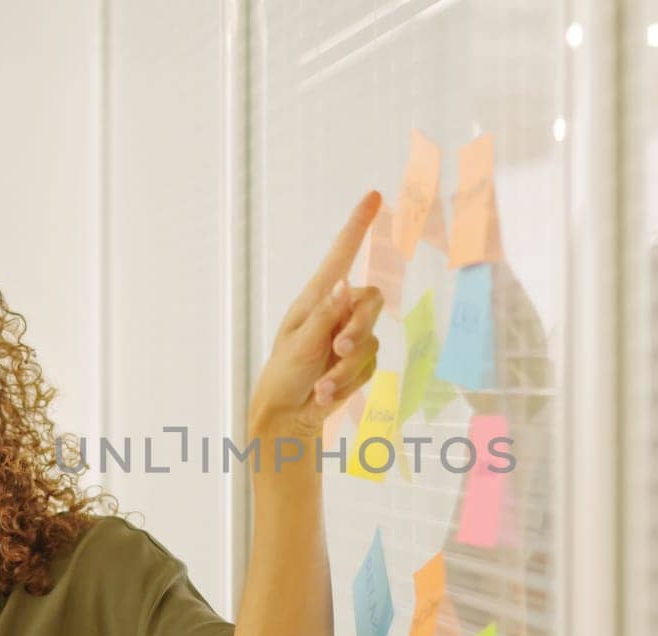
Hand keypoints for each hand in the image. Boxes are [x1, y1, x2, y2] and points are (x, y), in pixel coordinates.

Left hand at [248, 190, 385, 440]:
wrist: (287, 416)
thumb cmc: (283, 374)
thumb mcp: (299, 344)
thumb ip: (325, 316)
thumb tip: (343, 286)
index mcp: (317, 298)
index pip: (342, 254)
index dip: (358, 226)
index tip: (373, 197)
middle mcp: (338, 311)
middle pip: (371, 302)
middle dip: (357, 329)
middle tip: (338, 350)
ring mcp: (351, 336)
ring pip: (370, 343)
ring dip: (346, 371)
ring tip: (321, 388)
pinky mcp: (360, 362)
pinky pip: (371, 367)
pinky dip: (349, 384)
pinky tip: (326, 395)